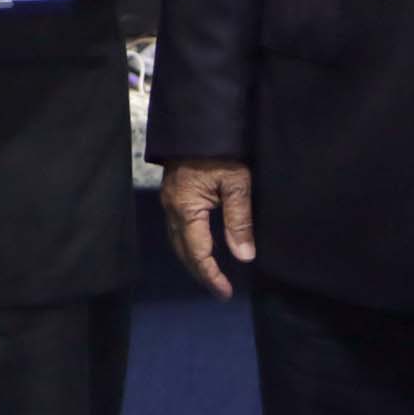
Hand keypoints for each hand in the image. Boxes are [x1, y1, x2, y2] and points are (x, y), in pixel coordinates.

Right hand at [161, 159, 256, 298]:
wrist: (198, 121)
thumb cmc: (220, 151)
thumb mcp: (237, 184)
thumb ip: (239, 221)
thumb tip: (244, 257)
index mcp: (186, 209)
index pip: (197, 252)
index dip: (211, 275)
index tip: (225, 293)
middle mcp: (171, 208)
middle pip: (182, 251)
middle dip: (200, 272)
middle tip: (220, 290)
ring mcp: (169, 200)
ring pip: (177, 240)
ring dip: (193, 259)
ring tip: (211, 273)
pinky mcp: (172, 192)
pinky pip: (177, 228)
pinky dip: (189, 244)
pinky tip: (201, 245)